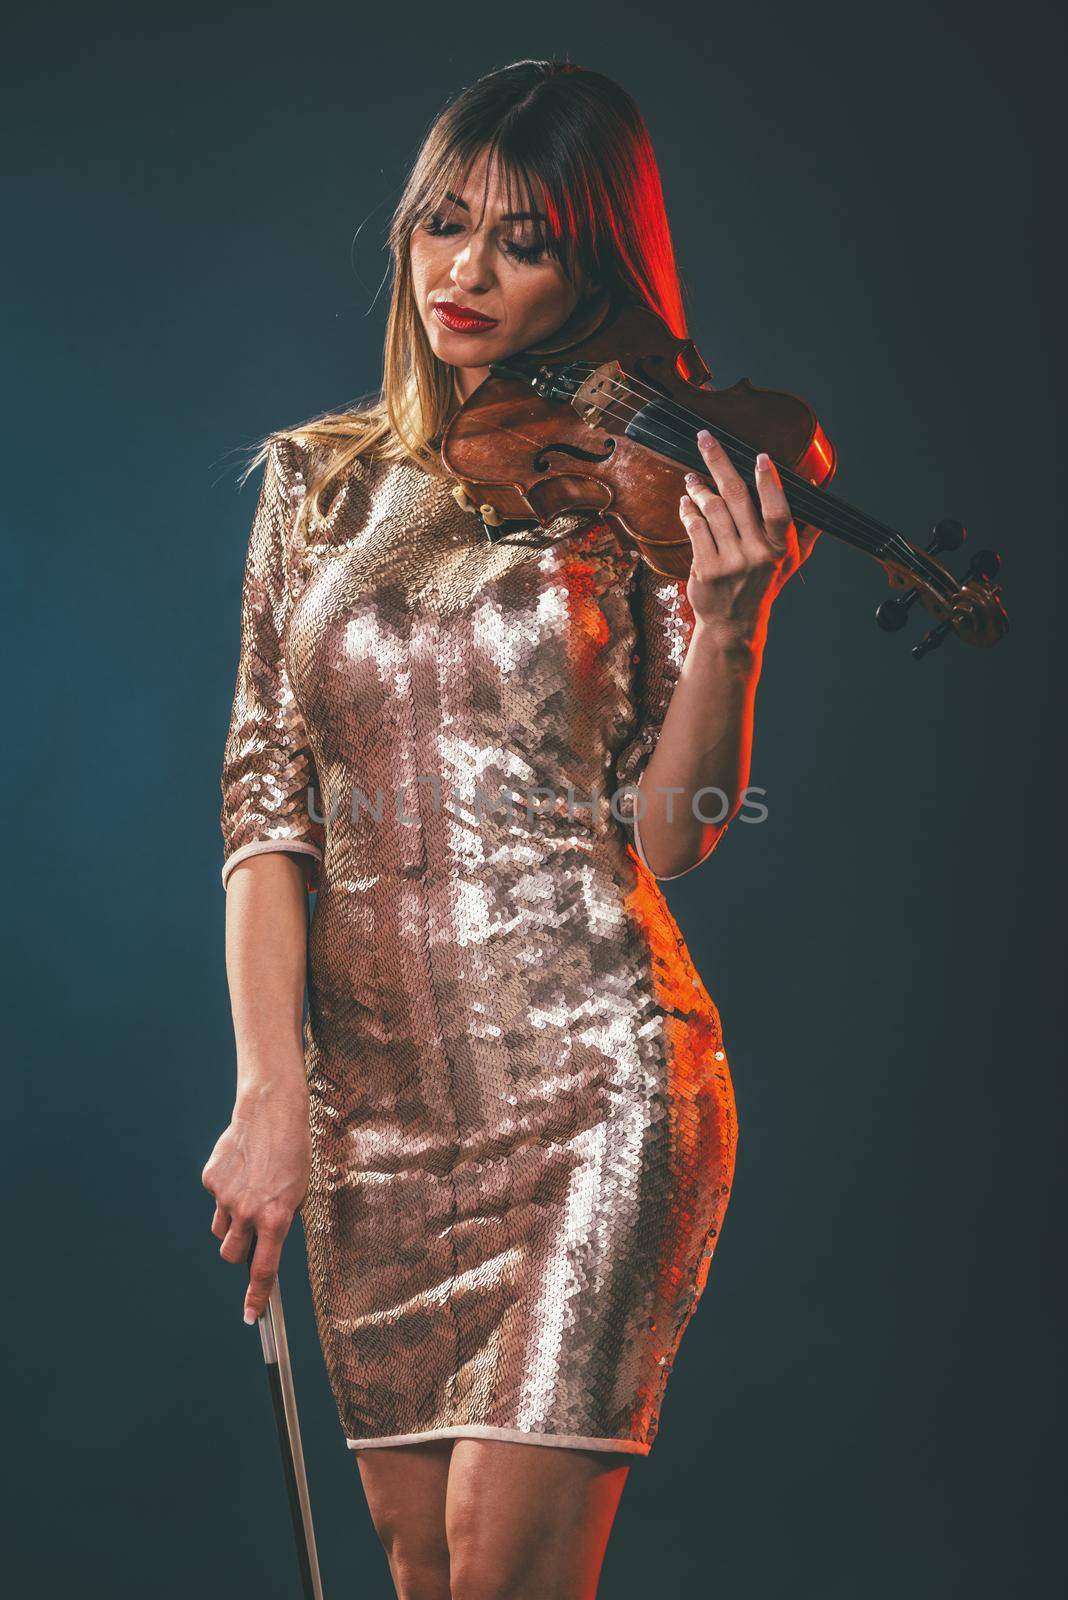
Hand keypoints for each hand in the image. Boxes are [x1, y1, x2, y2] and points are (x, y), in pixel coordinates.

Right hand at [201, 1084, 310, 1322]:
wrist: (271, 1113)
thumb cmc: (292, 1152)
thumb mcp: (299, 1192)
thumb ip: (281, 1221)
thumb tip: (265, 1243)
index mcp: (276, 1218)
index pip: (264, 1270)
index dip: (256, 1297)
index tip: (251, 1317)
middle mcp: (249, 1212)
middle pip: (231, 1255)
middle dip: (238, 1252)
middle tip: (250, 1234)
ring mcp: (226, 1197)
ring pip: (220, 1229)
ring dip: (230, 1222)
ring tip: (249, 1192)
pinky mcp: (211, 1180)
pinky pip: (215, 1199)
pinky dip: (225, 1192)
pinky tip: (241, 1170)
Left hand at [679, 429, 820, 646]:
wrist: (733, 624)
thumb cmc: (764, 585)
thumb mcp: (792, 560)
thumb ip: (805, 526)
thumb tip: (813, 487)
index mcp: (780, 548)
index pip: (778, 509)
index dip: (770, 482)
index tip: (761, 456)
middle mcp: (756, 553)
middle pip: (737, 497)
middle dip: (719, 461)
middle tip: (705, 438)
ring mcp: (729, 561)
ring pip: (712, 509)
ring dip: (699, 487)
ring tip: (693, 478)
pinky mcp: (705, 568)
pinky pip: (695, 528)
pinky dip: (688, 510)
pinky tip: (687, 501)